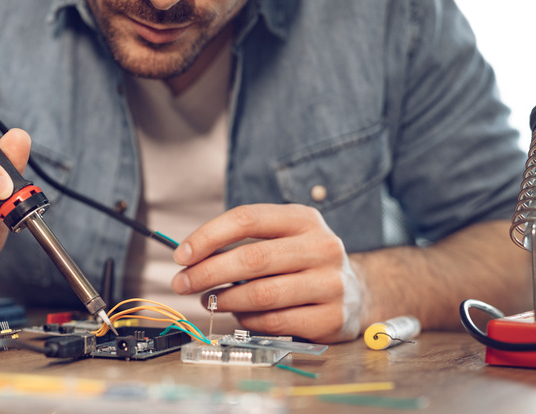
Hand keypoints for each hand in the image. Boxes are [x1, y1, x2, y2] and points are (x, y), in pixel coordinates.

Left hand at [171, 204, 364, 342]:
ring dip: (225, 300)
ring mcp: (330, 283)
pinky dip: (248, 321)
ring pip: (262, 294)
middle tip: (183, 283)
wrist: (359, 291)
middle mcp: (322, 247)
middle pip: (252, 258)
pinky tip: (240, 316)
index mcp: (303, 219)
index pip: (247, 218)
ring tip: (208, 300)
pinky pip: (275, 322)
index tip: (182, 255)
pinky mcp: (332, 317)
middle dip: (207, 272)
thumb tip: (190, 258)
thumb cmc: (303, 262)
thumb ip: (242, 242)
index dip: (208, 236)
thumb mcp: (282, 238)